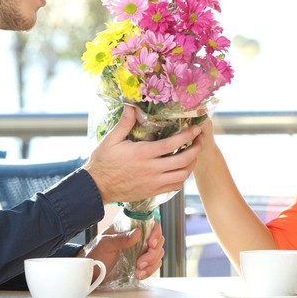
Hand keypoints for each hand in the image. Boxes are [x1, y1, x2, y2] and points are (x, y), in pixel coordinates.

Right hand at [85, 105, 202, 203]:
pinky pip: (175, 187)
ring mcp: (153, 183)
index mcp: (143, 154)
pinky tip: (181, 169)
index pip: (172, 144)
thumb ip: (124, 123)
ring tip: (193, 154)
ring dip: (191, 164)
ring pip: (182, 176)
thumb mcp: (111, 139)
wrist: (96, 187)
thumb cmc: (103, 162)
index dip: (187, 135)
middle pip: (183, 161)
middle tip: (200, 140)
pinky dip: (182, 177)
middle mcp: (151, 169)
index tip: (196, 129)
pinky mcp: (153, 192)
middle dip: (196, 149)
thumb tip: (131, 106)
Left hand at [86, 223, 164, 279]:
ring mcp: (141, 250)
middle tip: (140, 263)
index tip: (151, 244)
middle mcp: (138, 238)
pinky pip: (154, 265)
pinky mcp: (142, 262)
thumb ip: (121, 239)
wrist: (92, 270)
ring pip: (158, 254)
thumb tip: (137, 232)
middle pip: (158, 241)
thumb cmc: (96, 253)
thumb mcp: (105, 244)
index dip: (155, 233)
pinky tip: (139, 274)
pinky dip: (149, 271)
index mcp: (130, 228)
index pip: (150, 224)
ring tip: (138, 271)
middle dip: (152, 254)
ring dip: (151, 264)